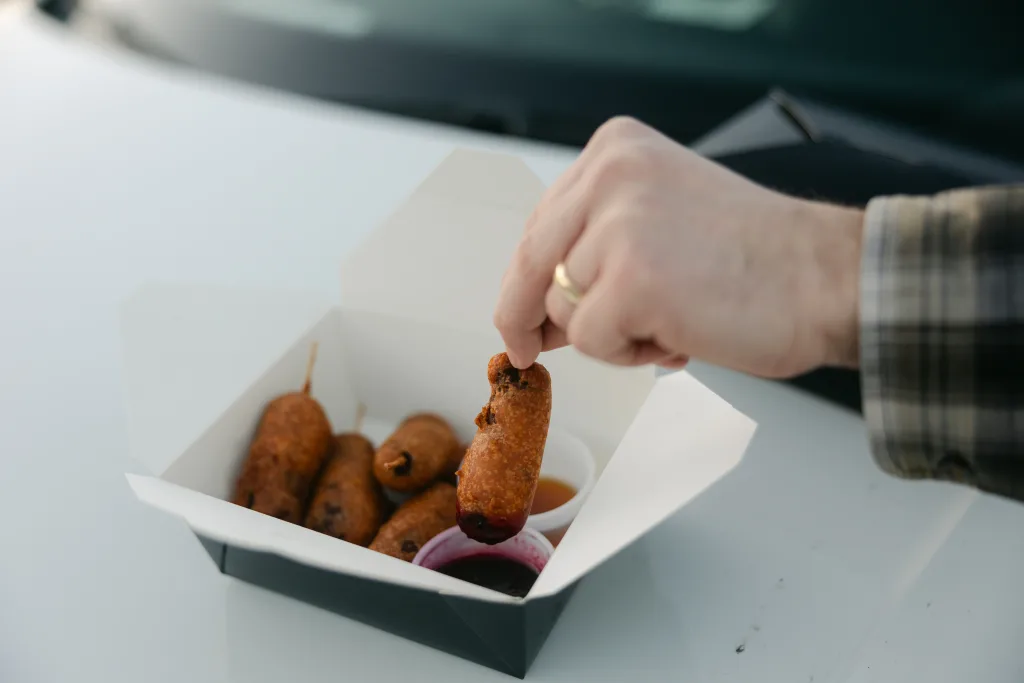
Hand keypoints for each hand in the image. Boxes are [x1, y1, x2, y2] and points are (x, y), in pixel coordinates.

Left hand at [494, 117, 863, 377]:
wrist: (829, 277)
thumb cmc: (758, 258)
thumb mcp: (661, 218)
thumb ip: (599, 245)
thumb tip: (537, 311)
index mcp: (615, 150)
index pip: (541, 223)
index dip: (529, 278)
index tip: (523, 316)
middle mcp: (610, 175)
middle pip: (531, 263)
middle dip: (526, 316)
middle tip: (530, 349)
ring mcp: (620, 226)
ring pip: (561, 308)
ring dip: (606, 333)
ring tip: (667, 324)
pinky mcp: (632, 280)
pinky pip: (590, 341)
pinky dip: (626, 354)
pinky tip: (676, 339)